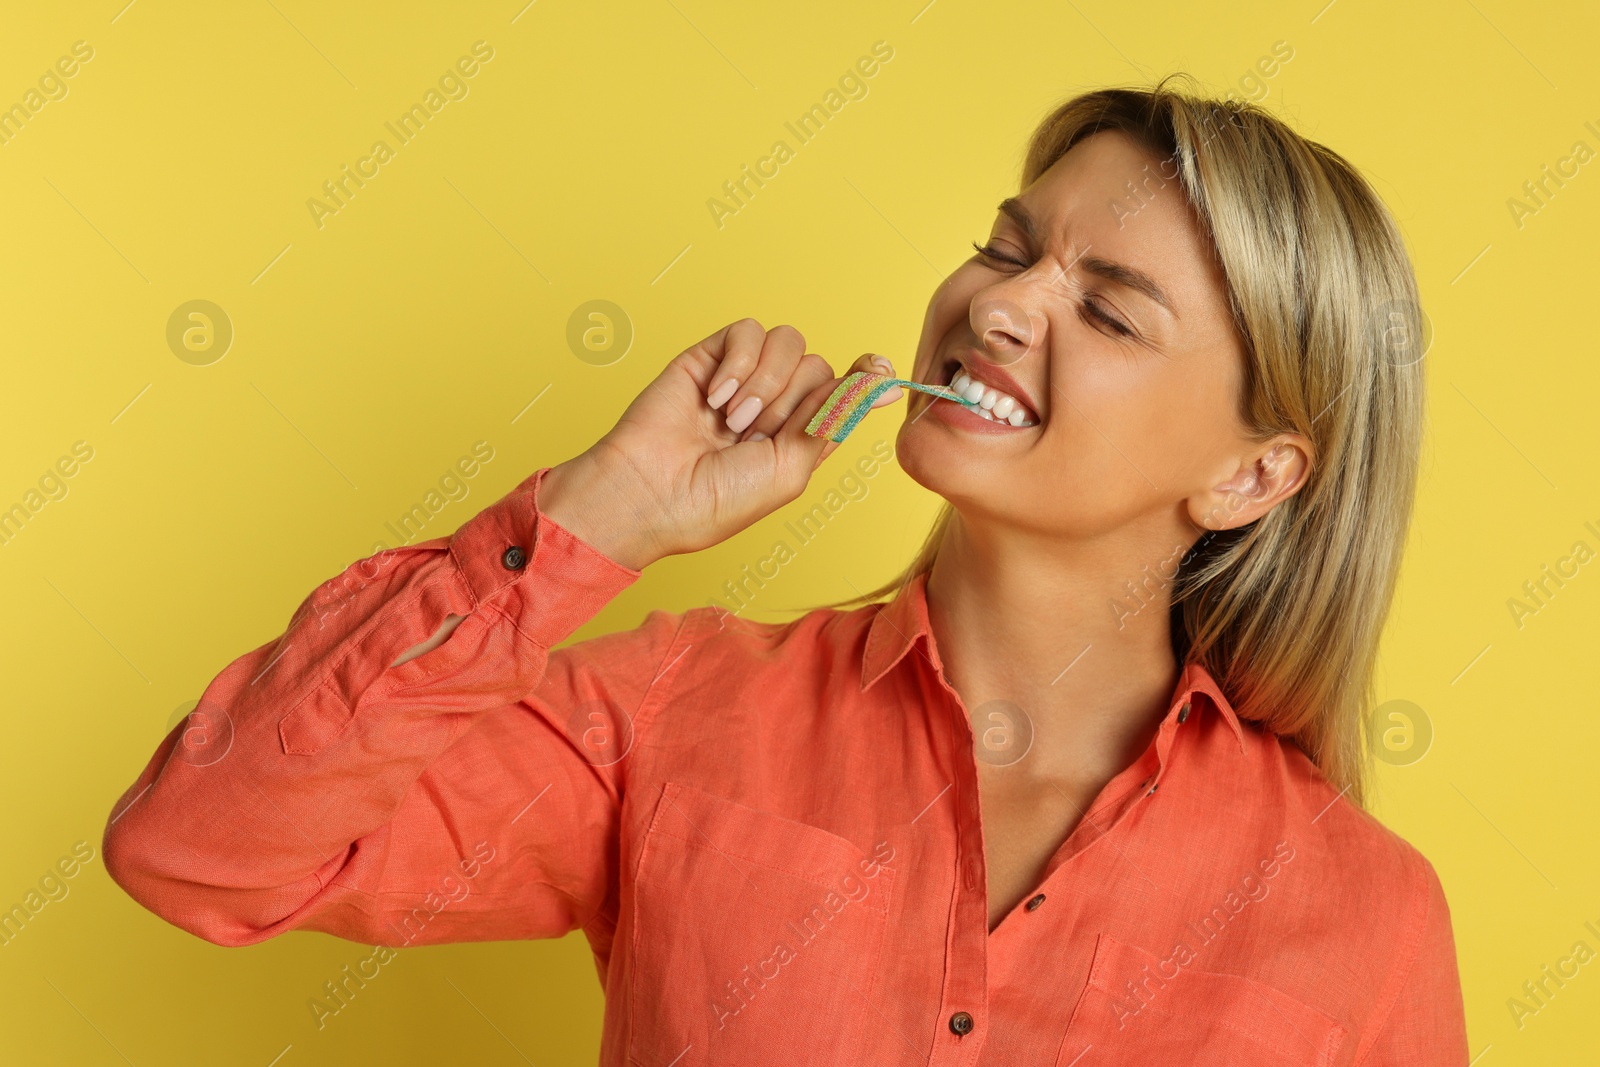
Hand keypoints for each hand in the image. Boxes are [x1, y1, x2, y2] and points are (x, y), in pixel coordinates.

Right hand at [540, 319, 900, 569]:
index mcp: (800, 435)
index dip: (863, 377)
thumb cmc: (716, 498)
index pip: (845, 391)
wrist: (650, 492)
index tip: (876, 369)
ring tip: (732, 419)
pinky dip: (739, 362)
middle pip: (820, 367)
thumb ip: (834, 420)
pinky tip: (716, 396)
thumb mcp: (792, 468)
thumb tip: (884, 384)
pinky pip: (749, 331)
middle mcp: (777, 403)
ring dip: (766, 383)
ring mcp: (744, 377)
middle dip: (792, 402)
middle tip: (755, 434)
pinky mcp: (712, 355)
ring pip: (790, 344)